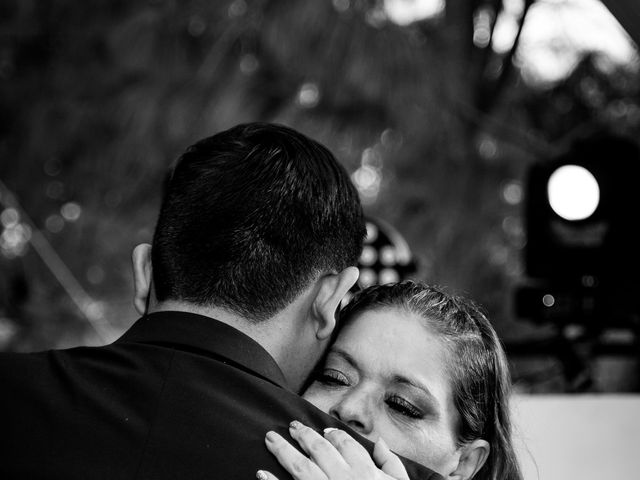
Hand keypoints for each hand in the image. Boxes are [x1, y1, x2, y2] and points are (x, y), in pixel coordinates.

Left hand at [257, 420, 409, 479]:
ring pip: (300, 467)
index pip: (346, 444)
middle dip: (305, 435)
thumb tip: (380, 442)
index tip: (324, 430)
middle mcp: (343, 478)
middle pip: (320, 450)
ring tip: (270, 439)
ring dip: (283, 450)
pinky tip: (261, 474)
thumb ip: (391, 464)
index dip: (334, 435)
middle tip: (292, 426)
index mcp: (365, 472)